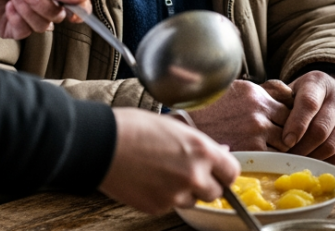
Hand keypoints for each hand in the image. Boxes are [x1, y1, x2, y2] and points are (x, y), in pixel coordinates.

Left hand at [0, 0, 90, 38]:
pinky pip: (25, 32)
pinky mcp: (13, 28)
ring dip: (28, 11)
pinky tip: (6, 8)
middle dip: (43, 5)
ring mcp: (27, 15)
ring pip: (43, 26)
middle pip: (58, 14)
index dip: (78, 8)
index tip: (76, 13)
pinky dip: (16, 20)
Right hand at [99, 108, 239, 214]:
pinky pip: (170, 206)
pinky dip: (164, 197)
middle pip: (216, 192)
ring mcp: (175, 195)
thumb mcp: (175, 126)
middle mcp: (193, 176)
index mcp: (201, 151)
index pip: (232, 172)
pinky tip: (150, 179)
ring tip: (164, 173)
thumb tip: (220, 152)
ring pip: (192, 201)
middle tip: (189, 172)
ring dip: (185, 192)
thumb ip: (201, 144)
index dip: (225, 172)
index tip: (219, 171)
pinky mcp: (157, 207)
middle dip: (206, 184)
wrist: (102, 144)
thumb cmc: (134, 128)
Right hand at [186, 79, 291, 151]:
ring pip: (283, 143)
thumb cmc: (209, 109)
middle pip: (288, 126)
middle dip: (283, 133)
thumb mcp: (238, 88)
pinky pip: (272, 157)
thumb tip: (288, 92)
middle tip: (272, 139)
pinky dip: (269, 159)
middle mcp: (259, 111)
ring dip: (277, 147)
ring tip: (264, 149)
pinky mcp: (251, 150)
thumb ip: (267, 89)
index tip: (277, 125)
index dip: (284, 119)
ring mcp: (256, 131)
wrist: (185, 126)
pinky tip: (257, 157)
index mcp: (256, 94)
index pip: (288, 109)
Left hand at [281, 71, 334, 163]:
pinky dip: (324, 163)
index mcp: (318, 82)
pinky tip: (311, 162)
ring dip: (311, 158)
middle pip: (320, 129)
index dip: (296, 124)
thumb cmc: (300, 97)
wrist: (331, 94)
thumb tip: (262, 119)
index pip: (309, 104)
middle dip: (300, 148)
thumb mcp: (288, 91)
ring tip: (295, 162)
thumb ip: (274, 100)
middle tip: (285, 158)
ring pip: (331, 145)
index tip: (285, 141)